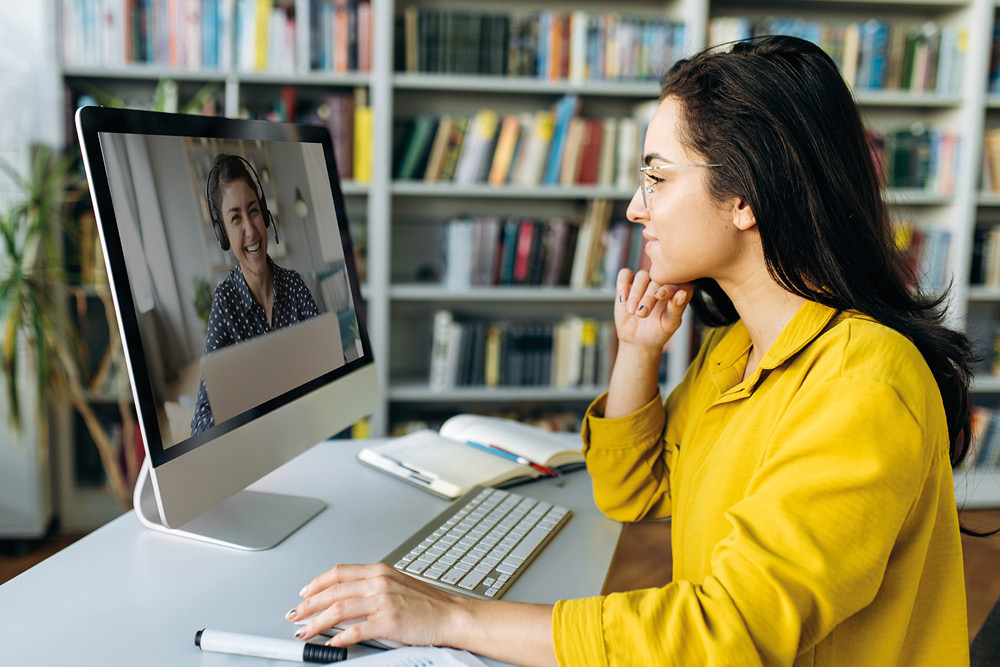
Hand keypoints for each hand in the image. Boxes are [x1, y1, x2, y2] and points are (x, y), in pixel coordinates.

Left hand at [287, 563, 465, 647]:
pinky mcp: (389, 621)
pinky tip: (331, 644)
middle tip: (296, 614)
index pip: (339, 573)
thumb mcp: (398, 584)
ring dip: (317, 622)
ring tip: (305, 631)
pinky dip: (339, 638)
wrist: (452, 615)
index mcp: (380, 571)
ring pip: (339, 609)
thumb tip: (348, 596)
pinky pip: (356, 630)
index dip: (317, 583)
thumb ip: (373, 586)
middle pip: (334, 591)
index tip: (305, 593)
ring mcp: (384, 601)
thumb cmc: (429, 604)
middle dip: (309, 605)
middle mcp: (380, 583)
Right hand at [614, 268, 691, 351]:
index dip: (668, 287)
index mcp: (678, 290)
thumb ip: (676, 309)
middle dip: (648, 297)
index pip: (677, 281)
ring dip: (636, 293)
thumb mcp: (669, 324)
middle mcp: (662, 282)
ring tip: (632, 311)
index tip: (658, 296)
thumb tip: (682, 293)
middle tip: (642, 313)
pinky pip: (625, 274)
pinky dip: (623, 284)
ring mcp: (645, 281)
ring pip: (642, 275)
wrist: (637, 339)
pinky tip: (623, 299)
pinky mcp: (628, 282)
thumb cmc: (657, 332)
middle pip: (657, 278)